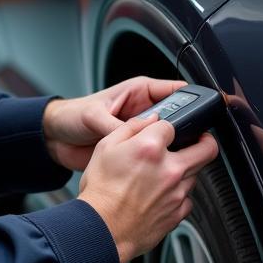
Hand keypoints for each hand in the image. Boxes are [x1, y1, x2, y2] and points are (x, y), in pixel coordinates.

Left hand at [42, 76, 188, 171]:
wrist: (56, 140)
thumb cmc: (72, 116)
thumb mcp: (93, 116)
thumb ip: (114, 126)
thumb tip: (132, 137)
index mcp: (138, 92)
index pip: (174, 91)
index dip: (192, 98)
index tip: (206, 109)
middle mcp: (143, 112)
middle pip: (176, 119)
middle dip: (186, 130)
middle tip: (195, 142)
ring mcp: (140, 133)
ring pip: (167, 140)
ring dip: (171, 150)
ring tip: (177, 159)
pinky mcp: (134, 152)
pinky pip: (153, 156)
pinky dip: (158, 163)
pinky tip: (162, 171)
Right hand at [77, 114, 218, 262]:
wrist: (101, 231)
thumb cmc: (100, 193)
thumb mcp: (105, 148)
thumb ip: (131, 127)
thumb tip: (149, 120)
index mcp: (151, 148)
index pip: (172, 125)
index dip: (165, 126)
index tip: (163, 130)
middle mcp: (169, 169)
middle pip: (206, 149)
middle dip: (205, 141)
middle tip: (198, 141)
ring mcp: (176, 193)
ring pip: (197, 174)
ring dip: (186, 169)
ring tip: (167, 172)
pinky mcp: (177, 213)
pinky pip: (188, 198)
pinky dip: (179, 194)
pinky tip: (163, 194)